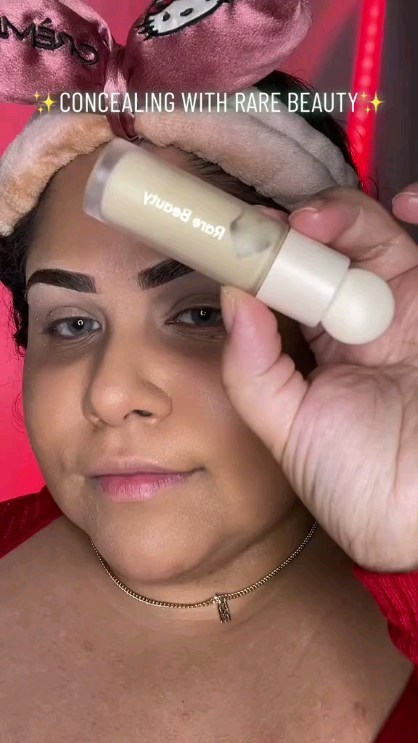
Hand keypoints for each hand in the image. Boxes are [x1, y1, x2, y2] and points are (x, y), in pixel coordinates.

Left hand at [220, 186, 417, 571]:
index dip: (263, 262)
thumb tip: (231, 301)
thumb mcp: (288, 430)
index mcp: (325, 352)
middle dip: (297, 232)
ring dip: (344, 219)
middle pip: (330, 254)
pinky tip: (403, 206)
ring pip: (377, 239)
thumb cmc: (360, 487)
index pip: (290, 290)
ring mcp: (410, 312)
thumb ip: (253, 370)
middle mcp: (366, 326)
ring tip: (311, 224)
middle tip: (266, 227)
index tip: (232, 243)